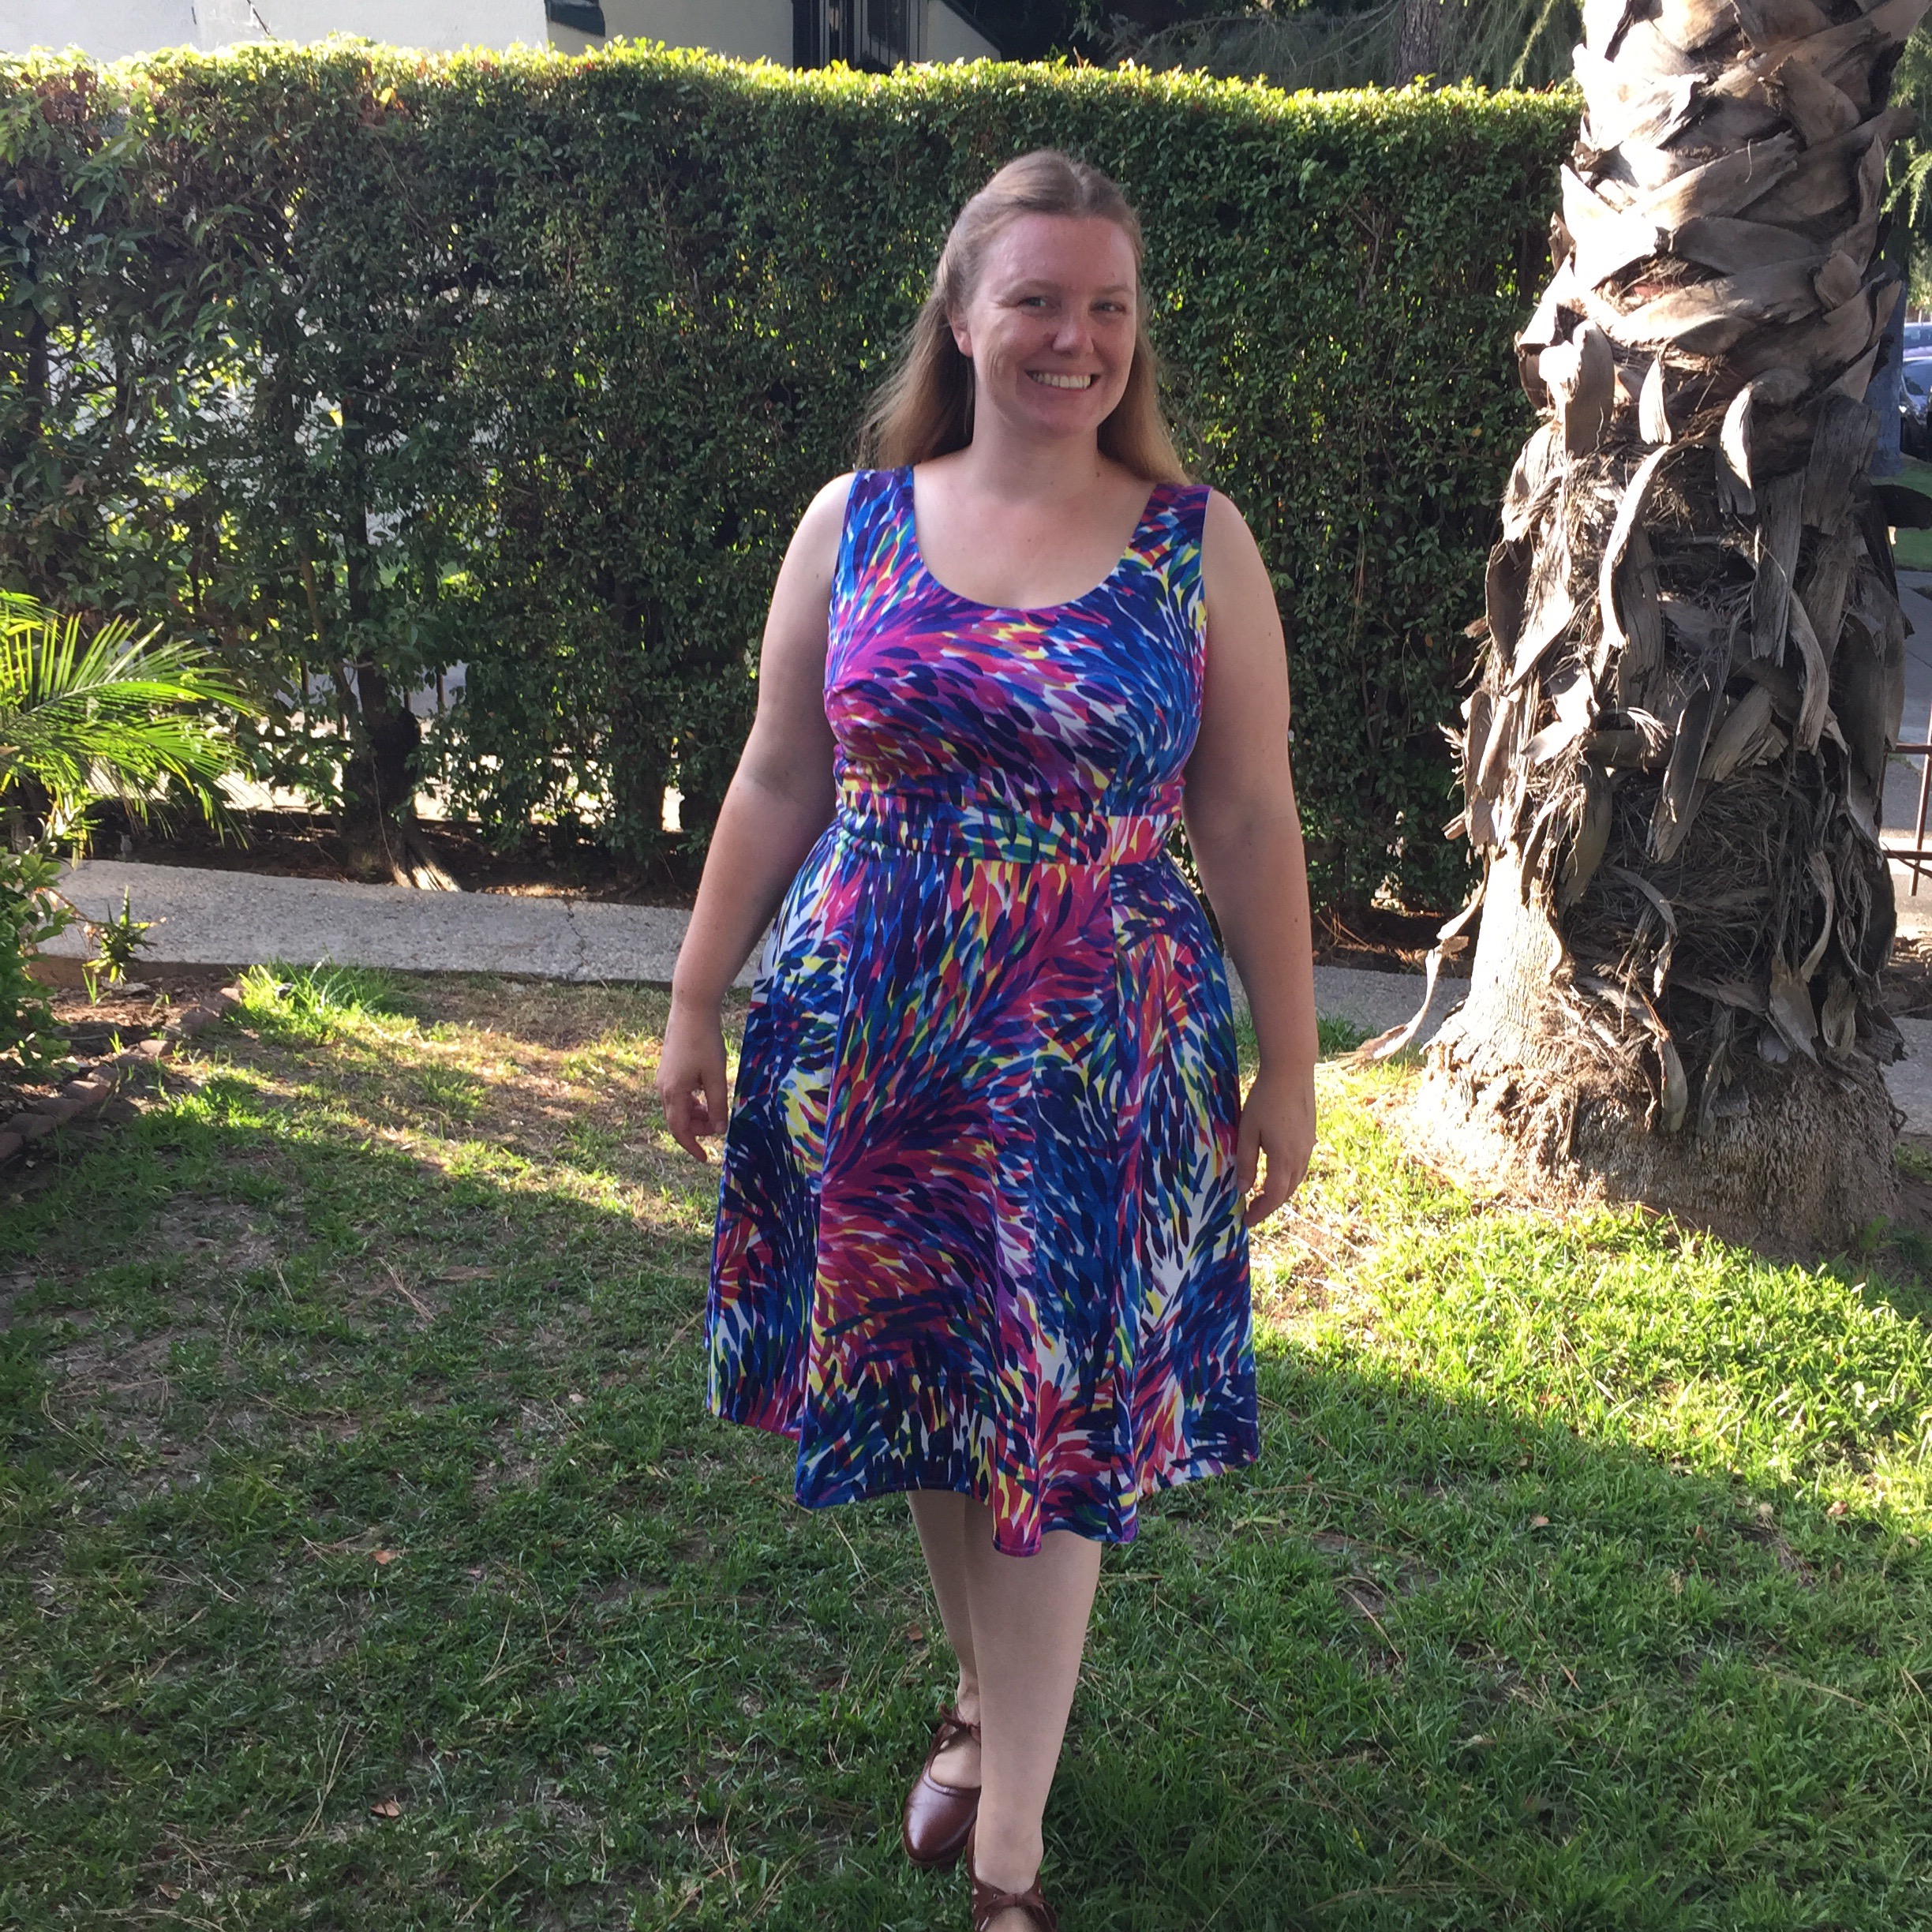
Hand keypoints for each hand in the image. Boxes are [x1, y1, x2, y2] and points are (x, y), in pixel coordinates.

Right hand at [657, 995, 729, 1160]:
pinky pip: (678, 1095)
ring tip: (716, 1111)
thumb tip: (719, 1130)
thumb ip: (717, 1105)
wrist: (691, 1009)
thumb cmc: (705, 1041)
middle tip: (719, 1127)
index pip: (679, 1130)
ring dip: (696, 1115)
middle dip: (697, 1129)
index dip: (692, 1147)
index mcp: (673, 1093)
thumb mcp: (716, 1076)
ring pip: (678, 1108)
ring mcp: (663, 1079)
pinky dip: (691, 1102)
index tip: (705, 1158)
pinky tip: (706, 1095)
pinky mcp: (667, 1069)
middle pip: (678, 1120)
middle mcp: (663, 1088)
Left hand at [1234, 1063, 1315, 1225]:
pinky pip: (1300, 1167)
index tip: (1246, 1221)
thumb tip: (1243, 1189)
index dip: (1260, 1212)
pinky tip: (1277, 1173)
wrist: (1292, 1072)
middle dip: (1269, 1205)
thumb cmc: (1265, 1099)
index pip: (1274, 1196)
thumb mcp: (1247, 1131)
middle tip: (1251, 1212)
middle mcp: (1301, 1157)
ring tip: (1262, 1197)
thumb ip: (1246, 1162)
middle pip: (1287, 1192)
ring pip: (1296, 1180)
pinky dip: (1288, 1178)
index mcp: (1284, 1158)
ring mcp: (1308, 1147)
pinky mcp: (1310, 1137)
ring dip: (1280, 1192)